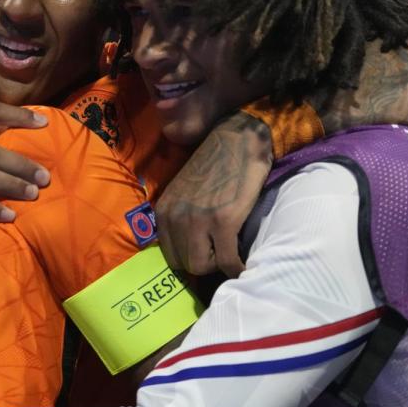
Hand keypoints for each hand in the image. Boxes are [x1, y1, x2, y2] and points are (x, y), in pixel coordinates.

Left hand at [155, 112, 272, 277]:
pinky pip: (226, 260)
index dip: (190, 257)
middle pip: (185, 264)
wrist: (237, 139)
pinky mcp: (223, 221)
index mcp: (163, 210)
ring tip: (231, 254)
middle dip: (205, 263)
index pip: (169, 255)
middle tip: (221, 252)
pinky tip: (244, 262)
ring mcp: (197, 220)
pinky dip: (237, 267)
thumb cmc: (215, 165)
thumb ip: (179, 216)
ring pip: (202, 266)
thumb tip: (187, 247)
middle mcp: (175, 216)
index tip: (207, 254)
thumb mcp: (183, 192)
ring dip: (219, 265)